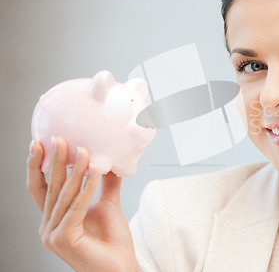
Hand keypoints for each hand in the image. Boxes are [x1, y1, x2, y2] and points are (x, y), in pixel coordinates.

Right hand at [26, 137, 139, 271]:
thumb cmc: (113, 242)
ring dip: (76, 170)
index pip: (40, 188)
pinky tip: (96, 170)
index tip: (41, 143)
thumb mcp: (107, 205)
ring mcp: (53, 235)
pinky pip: (77, 207)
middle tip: (60, 138)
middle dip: (54, 161)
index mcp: (53, 219)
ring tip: (84, 149)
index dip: (38, 166)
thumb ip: (104, 183)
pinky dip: (87, 187)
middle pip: (49, 187)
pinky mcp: (64, 239)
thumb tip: (109, 159)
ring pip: (64, 195)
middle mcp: (48, 227)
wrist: (122, 269)